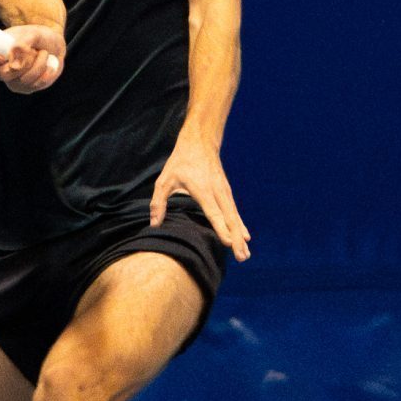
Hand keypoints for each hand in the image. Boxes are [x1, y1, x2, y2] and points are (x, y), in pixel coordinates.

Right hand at [0, 22, 65, 93]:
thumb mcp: (33, 33)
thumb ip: (23, 45)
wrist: (54, 45)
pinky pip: (36, 84)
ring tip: (43, 53)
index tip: (0, 57)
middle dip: (23, 62)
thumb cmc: (38, 36)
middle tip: (33, 50)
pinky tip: (48, 64)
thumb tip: (14, 65)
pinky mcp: (27, 88)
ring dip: (39, 63)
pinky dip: (47, 71)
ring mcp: (12, 80)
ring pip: (23, 80)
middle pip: (2, 74)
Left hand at [149, 137, 250, 260]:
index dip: (221, 229)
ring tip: (245, 254)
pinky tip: (245, 238)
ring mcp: (225, 192)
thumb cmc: (180, 162)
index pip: (214, 213)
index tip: (229, 243)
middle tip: (242, 257)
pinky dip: (240, 225)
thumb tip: (154, 224)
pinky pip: (235, 212)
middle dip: (236, 238)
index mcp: (203, 190)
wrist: (200, 143)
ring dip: (240, 236)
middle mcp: (218, 192)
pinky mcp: (227, 193)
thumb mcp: (165, 180)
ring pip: (235, 216)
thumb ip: (159, 202)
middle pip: (230, 219)